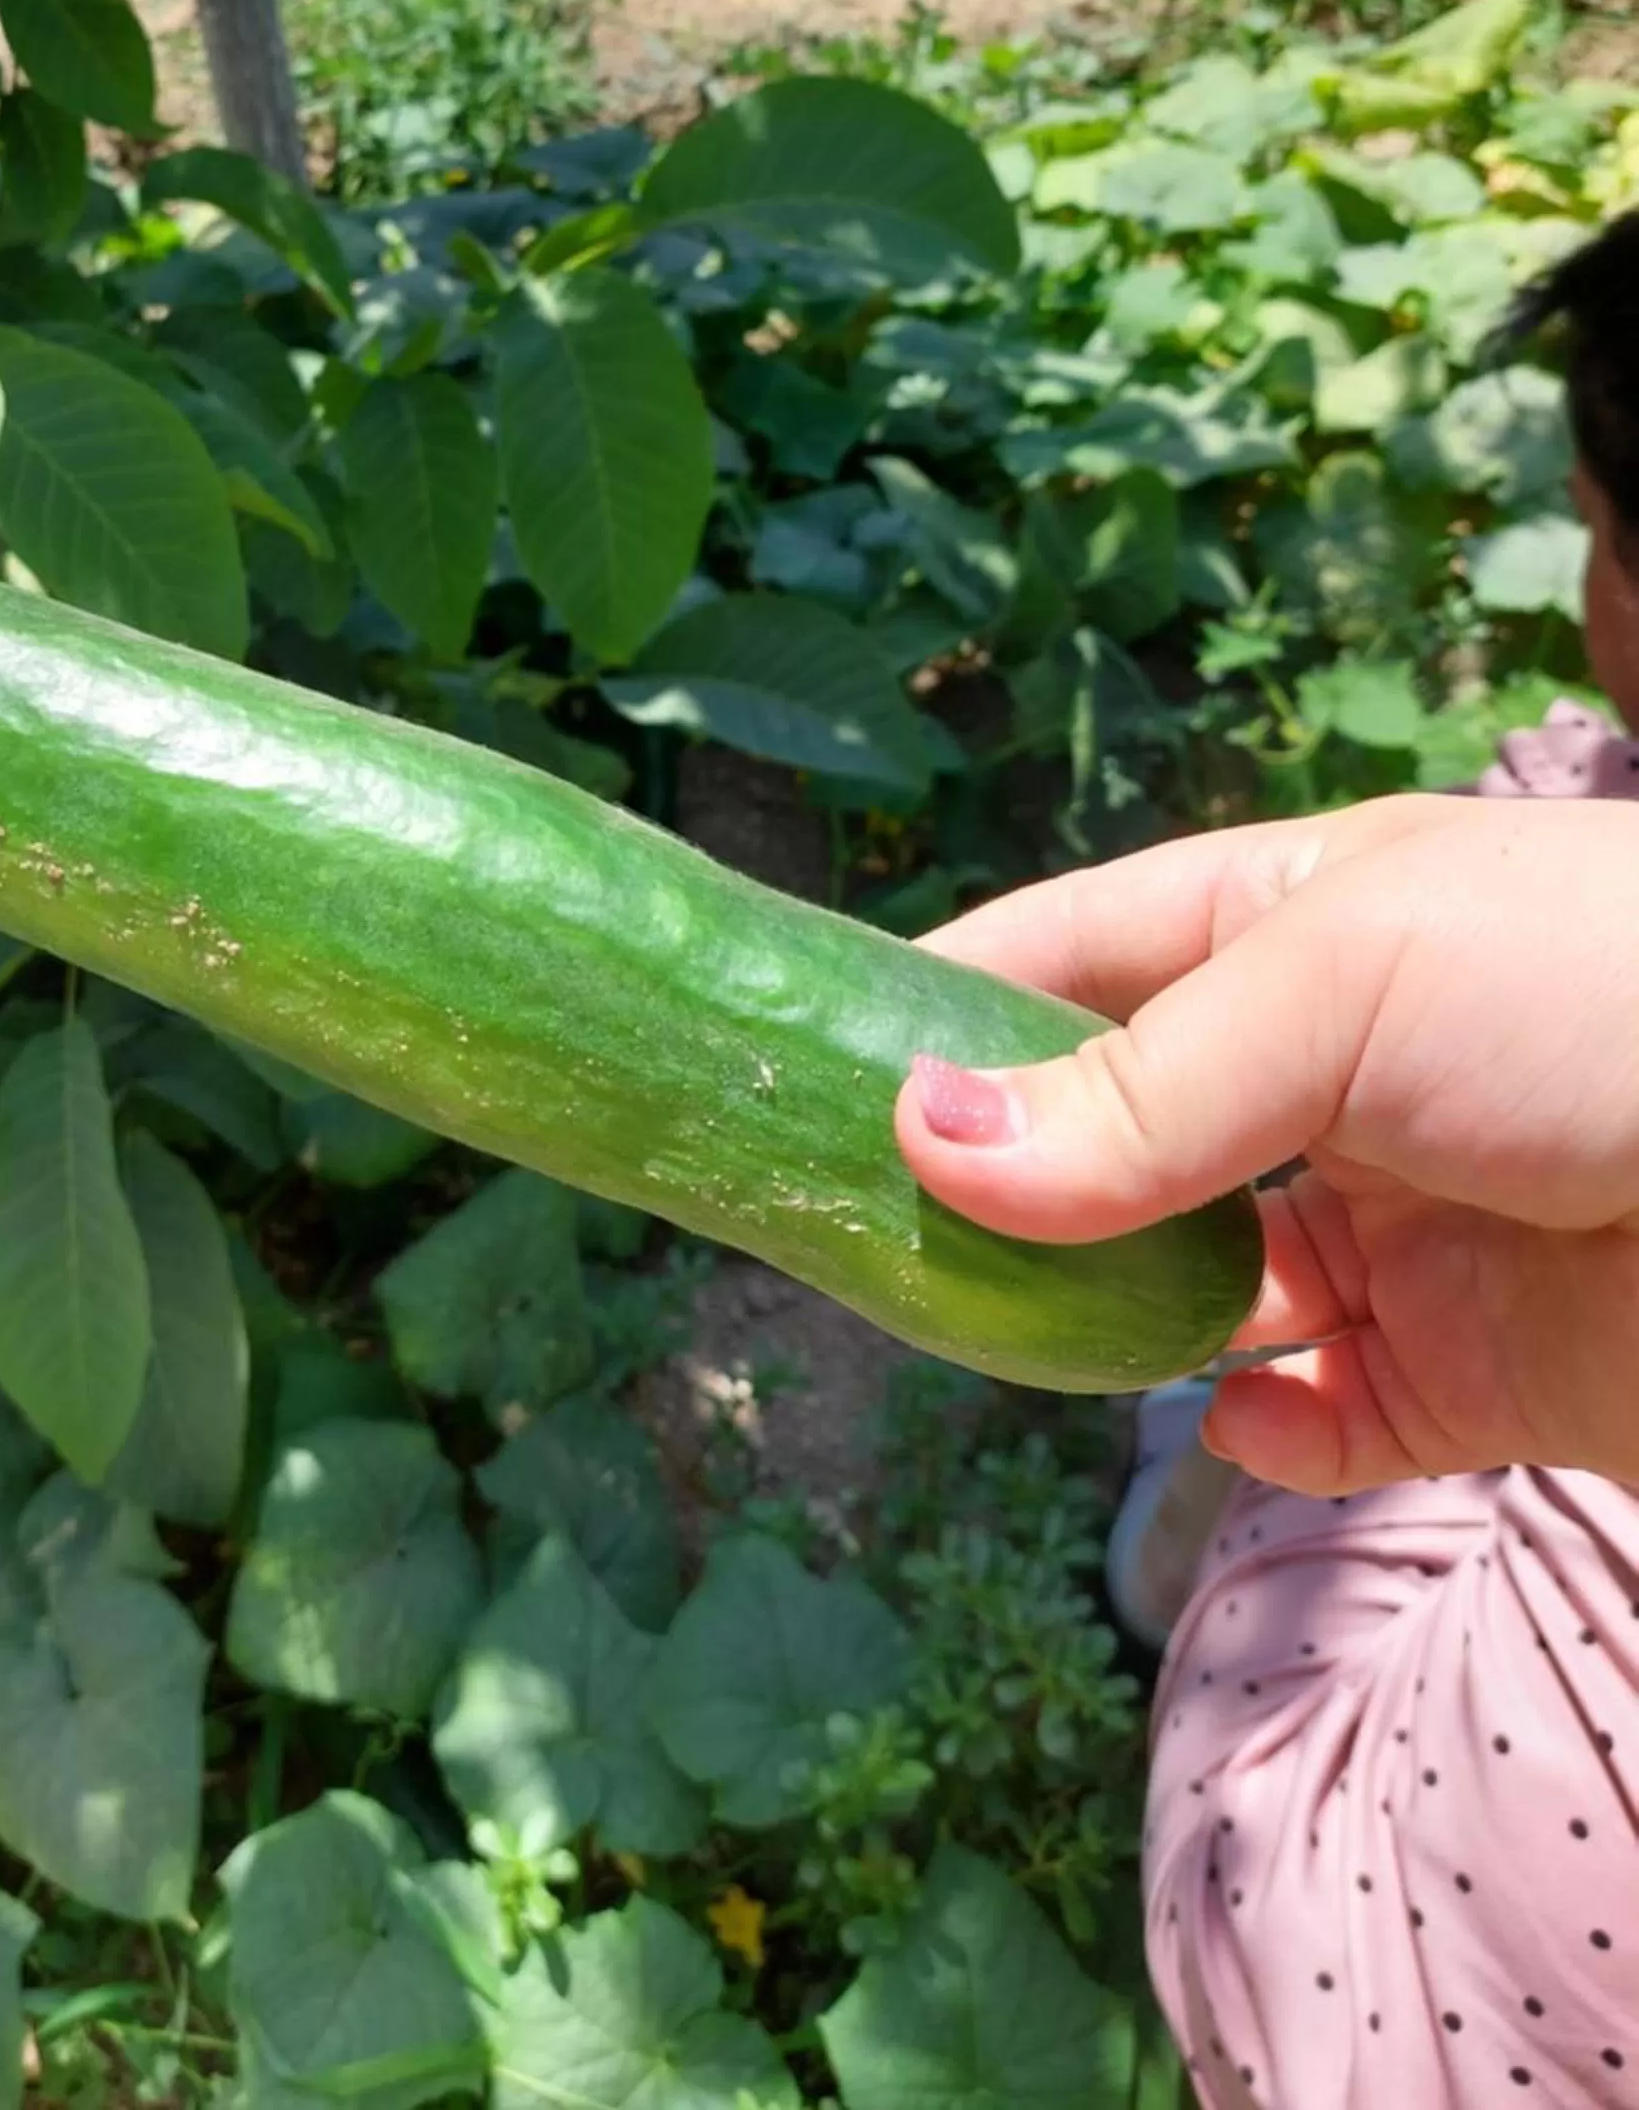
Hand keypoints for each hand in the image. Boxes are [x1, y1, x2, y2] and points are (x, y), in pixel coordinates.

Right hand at [892, 797, 1638, 1493]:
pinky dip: (1258, 1426)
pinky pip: (1309, 1419)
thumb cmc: (1606, 997)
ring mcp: (1385, 1230)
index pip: (1063, 953)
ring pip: (1182, 1286)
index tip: (795, 1068)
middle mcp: (1322, 1077)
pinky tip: (1241, 1406)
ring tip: (1034, 1338)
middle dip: (996, 1186)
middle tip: (871, 1245)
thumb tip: (920, 1141)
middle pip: (1102, 1136)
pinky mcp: (1460, 1378)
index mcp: (1288, 926)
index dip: (931, 1002)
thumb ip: (1137, 1085)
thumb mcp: (1350, 983)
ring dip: (1111, 1314)